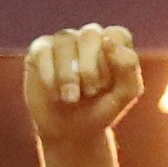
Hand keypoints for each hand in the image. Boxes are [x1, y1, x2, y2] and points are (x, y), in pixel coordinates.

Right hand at [23, 26, 145, 144]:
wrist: (70, 131)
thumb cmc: (101, 109)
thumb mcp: (124, 94)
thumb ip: (128, 66)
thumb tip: (106, 40)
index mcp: (114, 42)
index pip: (115, 35)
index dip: (112, 61)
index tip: (107, 85)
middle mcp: (89, 36)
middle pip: (89, 34)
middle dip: (89, 69)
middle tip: (89, 93)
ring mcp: (63, 41)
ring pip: (64, 43)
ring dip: (68, 75)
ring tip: (70, 98)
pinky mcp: (39, 51)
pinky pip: (42, 52)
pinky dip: (48, 75)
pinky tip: (53, 93)